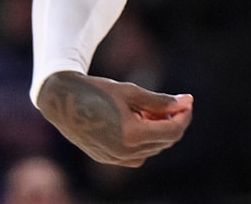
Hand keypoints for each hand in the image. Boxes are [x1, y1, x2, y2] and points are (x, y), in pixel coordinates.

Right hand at [36, 71, 193, 165]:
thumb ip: (160, 100)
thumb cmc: (97, 91)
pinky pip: (136, 155)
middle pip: (164, 141)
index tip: (187, 101)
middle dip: (173, 121)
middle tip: (173, 102)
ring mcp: (114, 158)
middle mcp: (123, 152)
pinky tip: (139, 121)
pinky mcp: (107, 158)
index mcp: (131, 135)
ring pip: (151, 149)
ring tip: (152, 109)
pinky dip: (145, 140)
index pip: (172, 131)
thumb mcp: (131, 92)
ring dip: (159, 131)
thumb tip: (187, 101)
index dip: (184, 116)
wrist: (63, 100)